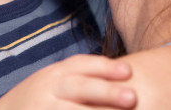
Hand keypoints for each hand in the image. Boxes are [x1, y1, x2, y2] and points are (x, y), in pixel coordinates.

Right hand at [0, 54, 136, 109]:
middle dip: (106, 91)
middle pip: (79, 87)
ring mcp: (45, 109)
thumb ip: (79, 77)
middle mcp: (48, 90)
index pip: (80, 65)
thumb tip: (125, 74)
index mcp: (54, 74)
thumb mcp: (53, 81)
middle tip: (132, 97)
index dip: (104, 66)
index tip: (128, 71)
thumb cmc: (38, 98)